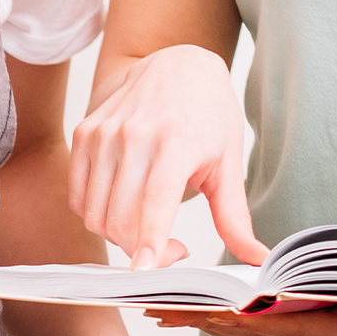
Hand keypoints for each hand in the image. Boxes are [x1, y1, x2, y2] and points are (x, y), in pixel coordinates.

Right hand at [71, 44, 268, 268]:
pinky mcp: (84, 134)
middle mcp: (134, 135)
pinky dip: (95, 215)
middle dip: (140, 249)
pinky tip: (121, 209)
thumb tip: (258, 259)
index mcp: (176, 141)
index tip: (145, 271)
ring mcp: (103, 134)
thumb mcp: (228, 163)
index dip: (148, 240)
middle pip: (120, 216)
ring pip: (94, 212)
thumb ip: (235, 217)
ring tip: (144, 228)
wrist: (175, 65)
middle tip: (167, 250)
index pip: (155, 201)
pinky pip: (78, 196)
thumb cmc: (207, 115)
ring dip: (117, 236)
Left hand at [149, 304, 336, 335]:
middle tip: (148, 305)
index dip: (234, 320)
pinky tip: (216, 305)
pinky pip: (281, 325)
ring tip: (165, 303)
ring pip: (261, 330)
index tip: (190, 311)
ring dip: (214, 318)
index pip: (281, 330)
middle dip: (203, 319)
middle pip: (254, 332)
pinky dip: (245, 315)